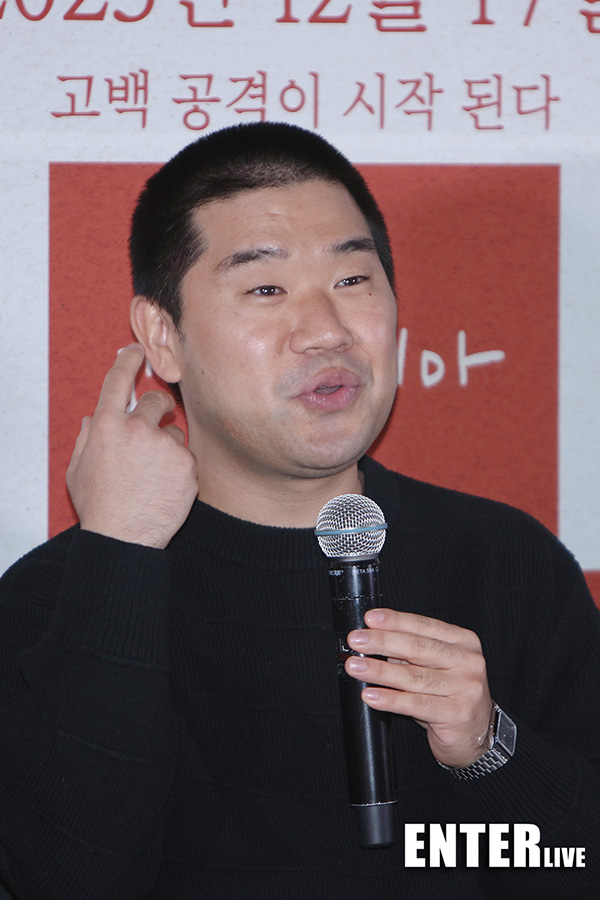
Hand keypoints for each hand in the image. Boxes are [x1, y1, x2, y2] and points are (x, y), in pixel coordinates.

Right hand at [66, 343, 197, 548]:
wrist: (125, 538)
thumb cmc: (99, 506)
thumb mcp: (78, 470)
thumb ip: (86, 439)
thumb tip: (94, 420)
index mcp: (106, 426)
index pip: (118, 381)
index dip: (128, 361)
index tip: (136, 350)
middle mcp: (137, 429)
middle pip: (155, 400)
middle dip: (157, 409)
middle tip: (155, 425)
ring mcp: (165, 445)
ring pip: (174, 432)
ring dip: (167, 446)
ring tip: (154, 475)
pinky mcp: (187, 464)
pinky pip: (186, 456)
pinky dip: (179, 468)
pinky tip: (166, 487)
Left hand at [345, 609, 493, 767]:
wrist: (475, 736)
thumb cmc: (450, 696)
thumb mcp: (435, 667)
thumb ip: (411, 652)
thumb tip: (375, 639)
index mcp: (464, 642)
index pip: (424, 626)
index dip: (395, 621)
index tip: (370, 619)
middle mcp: (468, 662)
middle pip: (417, 648)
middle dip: (382, 642)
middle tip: (356, 641)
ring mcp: (466, 688)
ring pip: (413, 676)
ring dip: (379, 671)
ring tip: (356, 667)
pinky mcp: (457, 714)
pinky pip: (415, 704)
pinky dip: (390, 699)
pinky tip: (371, 695)